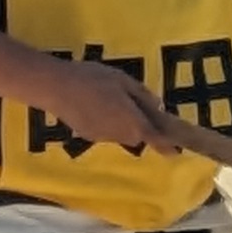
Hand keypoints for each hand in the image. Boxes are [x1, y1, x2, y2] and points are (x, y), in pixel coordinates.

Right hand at [39, 58, 163, 154]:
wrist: (56, 88)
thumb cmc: (93, 79)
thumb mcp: (123, 80)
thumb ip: (142, 96)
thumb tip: (158, 107)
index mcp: (132, 122)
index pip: (154, 138)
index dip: (166, 145)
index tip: (176, 152)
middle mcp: (120, 135)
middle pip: (136, 135)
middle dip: (138, 124)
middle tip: (130, 101)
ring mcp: (102, 138)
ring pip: (119, 133)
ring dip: (120, 122)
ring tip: (107, 98)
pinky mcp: (87, 136)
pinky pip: (104, 131)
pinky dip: (104, 121)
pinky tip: (92, 104)